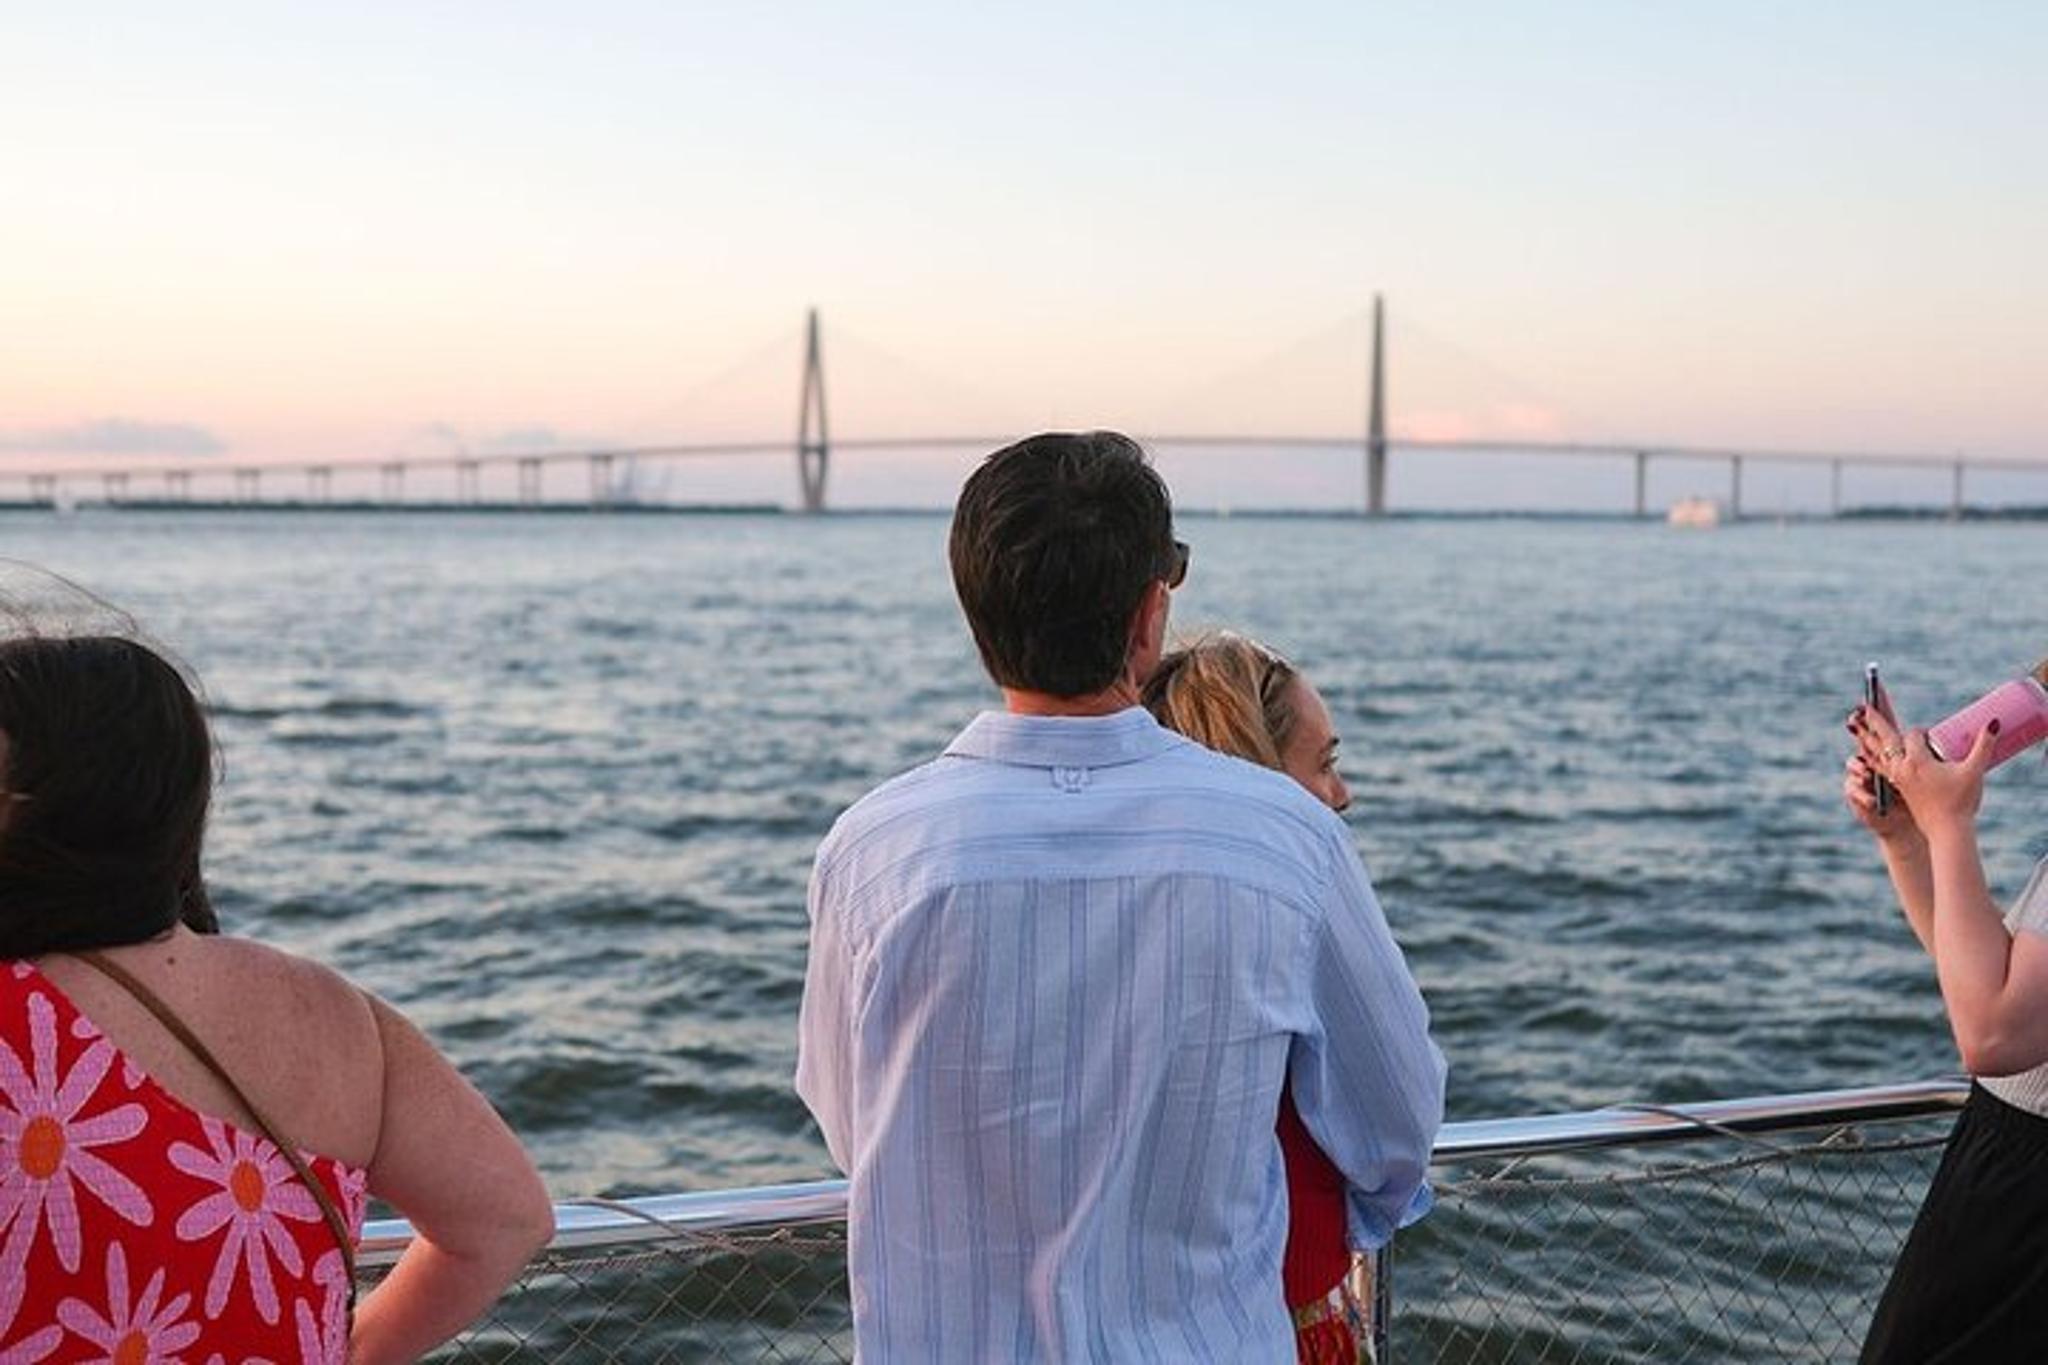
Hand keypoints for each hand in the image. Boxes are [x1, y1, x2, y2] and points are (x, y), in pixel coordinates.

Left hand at [1850, 700, 1996, 843]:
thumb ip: (1984, 746)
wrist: (1947, 831)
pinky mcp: (1896, 789)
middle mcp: (1901, 768)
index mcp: (1917, 761)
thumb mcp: (1974, 772)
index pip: (1914, 736)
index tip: (1931, 734)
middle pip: (1885, 739)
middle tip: (1862, 706)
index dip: (1922, 732)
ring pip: (1877, 754)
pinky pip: (1879, 768)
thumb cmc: (1961, 802)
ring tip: (1853, 726)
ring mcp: (1896, 780)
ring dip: (1867, 738)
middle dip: (1875, 722)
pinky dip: (1870, 757)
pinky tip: (1864, 755)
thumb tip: (1994, 722)